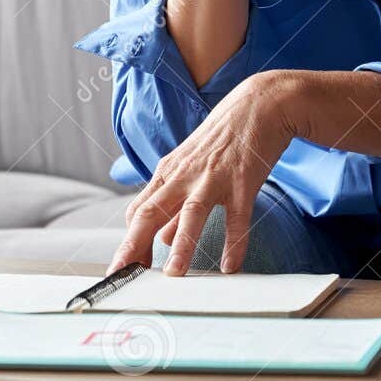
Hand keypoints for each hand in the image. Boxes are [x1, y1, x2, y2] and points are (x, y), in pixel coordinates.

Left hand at [108, 71, 297, 274]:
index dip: (128, 241)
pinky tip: (230, 266)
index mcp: (168, 173)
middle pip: (150, 212)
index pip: (138, 211)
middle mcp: (184, 176)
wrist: (258, 105)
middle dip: (134, 245)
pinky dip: (234, 243)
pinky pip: (237, 217)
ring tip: (174, 275)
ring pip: (191, 214)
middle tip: (123, 274)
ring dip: (181, 246)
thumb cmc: (222, 139)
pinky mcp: (243, 181)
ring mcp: (213, 178)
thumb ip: (174, 204)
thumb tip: (160, 238)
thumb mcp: (190, 168)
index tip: (123, 268)